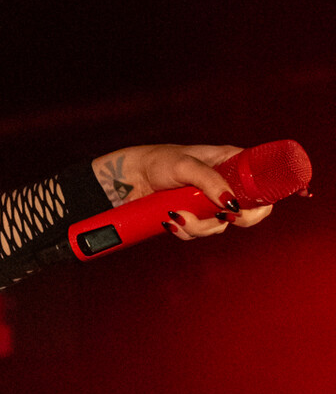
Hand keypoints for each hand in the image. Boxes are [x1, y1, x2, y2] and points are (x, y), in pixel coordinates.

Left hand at [91, 145, 273, 241]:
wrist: (131, 177)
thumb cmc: (159, 161)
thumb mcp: (185, 165)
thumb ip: (209, 180)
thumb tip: (231, 201)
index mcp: (232, 163)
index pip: (263, 186)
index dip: (263, 204)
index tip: (242, 211)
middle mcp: (226, 183)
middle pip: (248, 213)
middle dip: (231, 221)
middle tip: (218, 216)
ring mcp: (210, 202)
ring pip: (220, 226)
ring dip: (199, 227)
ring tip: (176, 214)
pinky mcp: (195, 216)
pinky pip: (200, 232)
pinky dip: (186, 231)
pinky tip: (170, 221)